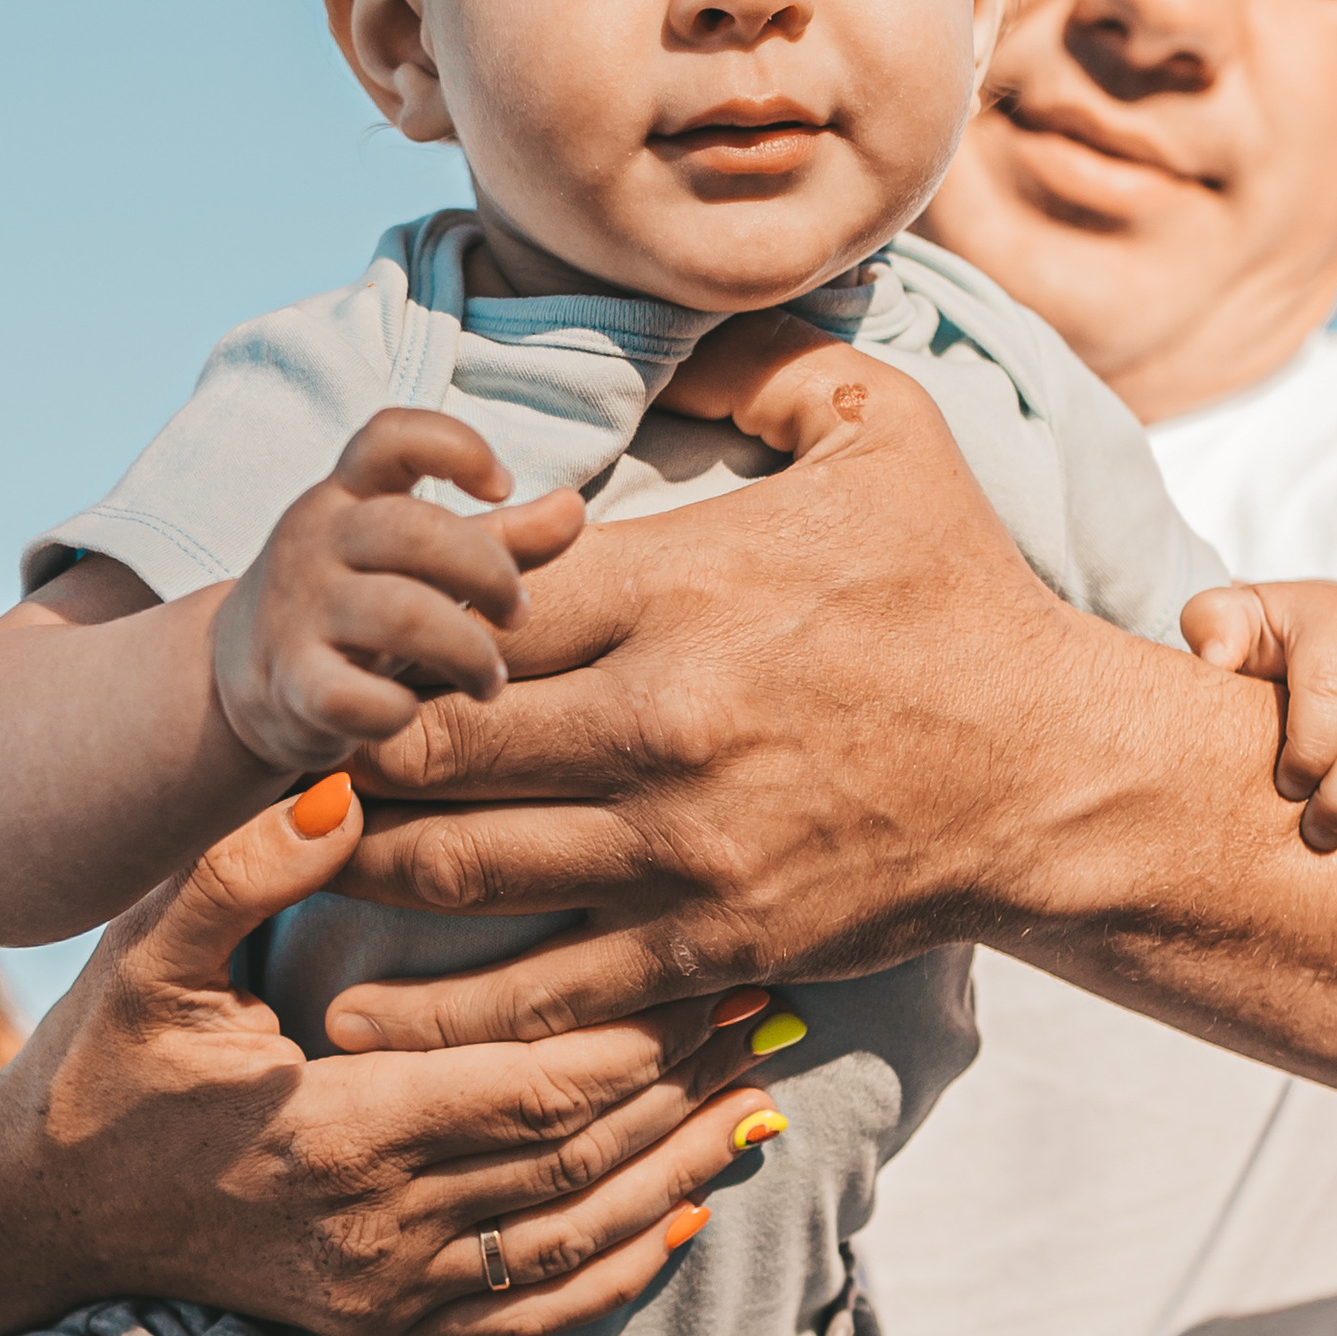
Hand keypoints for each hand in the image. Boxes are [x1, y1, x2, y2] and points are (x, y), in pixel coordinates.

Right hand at [0, 781, 769, 1335]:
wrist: (42, 1214)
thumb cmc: (102, 1063)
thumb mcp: (149, 953)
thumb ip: (243, 866)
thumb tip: (346, 785)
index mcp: (336, 1127)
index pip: (537, 1084)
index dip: (644, 1032)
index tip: (718, 963)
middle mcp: (379, 1225)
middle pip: (582, 1154)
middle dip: (689, 1086)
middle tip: (775, 1009)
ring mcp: (390, 1287)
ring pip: (579, 1235)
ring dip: (684, 1171)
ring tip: (767, 1099)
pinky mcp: (391, 1323)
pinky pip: (538, 1310)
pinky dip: (626, 1267)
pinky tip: (693, 1216)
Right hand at [210, 409, 586, 773]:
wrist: (239, 678)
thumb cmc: (355, 605)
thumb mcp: (417, 562)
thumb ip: (497, 537)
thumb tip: (574, 507)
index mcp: (346, 496)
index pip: (390, 436)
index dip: (457, 448)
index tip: (502, 487)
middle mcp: (315, 541)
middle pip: (412, 530)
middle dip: (488, 572)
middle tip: (518, 613)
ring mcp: (297, 612)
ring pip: (397, 615)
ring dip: (466, 651)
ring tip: (489, 680)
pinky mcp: (289, 684)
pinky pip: (352, 696)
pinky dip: (396, 713)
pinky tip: (410, 717)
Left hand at [311, 341, 1109, 1049]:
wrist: (1055, 773)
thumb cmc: (964, 597)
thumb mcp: (887, 430)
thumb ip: (770, 361)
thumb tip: (684, 323)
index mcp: (679, 589)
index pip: (475, 605)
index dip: (393, 620)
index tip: (348, 633)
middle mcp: (661, 720)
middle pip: (435, 738)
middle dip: (345, 748)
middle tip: (281, 753)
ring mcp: (679, 843)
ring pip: (460, 864)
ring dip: (360, 866)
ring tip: (285, 862)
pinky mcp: (706, 939)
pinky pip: (543, 988)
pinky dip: (439, 1009)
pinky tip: (348, 1012)